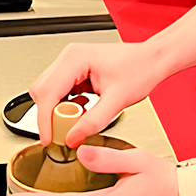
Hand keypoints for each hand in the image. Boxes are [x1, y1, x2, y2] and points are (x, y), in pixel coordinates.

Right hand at [30, 40, 173, 146]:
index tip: (48, 138)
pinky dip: (66, 105)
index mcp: (76, 58)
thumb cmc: (140, 69)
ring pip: (49, 92)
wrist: (152, 60)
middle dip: (50, 115)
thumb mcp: (118, 100)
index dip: (44, 119)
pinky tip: (83, 110)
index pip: (48, 92)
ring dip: (58, 110)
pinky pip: (59, 92)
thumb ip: (93, 121)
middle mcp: (69, 57)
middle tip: (66, 130)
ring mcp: (71, 63)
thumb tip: (72, 138)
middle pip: (43, 91)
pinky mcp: (75, 71)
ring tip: (79, 119)